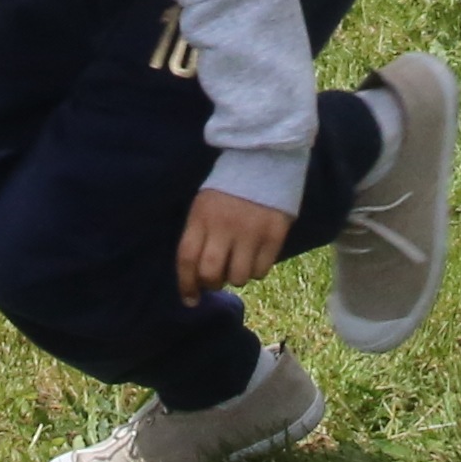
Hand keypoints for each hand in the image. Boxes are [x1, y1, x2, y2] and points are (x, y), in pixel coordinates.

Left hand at [176, 187, 292, 302]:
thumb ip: (199, 237)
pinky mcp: (274, 235)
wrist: (264, 161)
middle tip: (217, 280)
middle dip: (211, 284)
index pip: (187, 258)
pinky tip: (255, 257)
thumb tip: (197, 277)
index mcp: (202, 217)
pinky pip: (261, 271)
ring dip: (236, 277)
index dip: (186, 284)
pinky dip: (256, 270)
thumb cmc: (228, 189)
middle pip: (211, 273)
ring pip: (238, 277)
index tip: (190, 300)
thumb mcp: (204, 206)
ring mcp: (251, 232)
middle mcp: (224, 226)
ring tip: (239, 262)